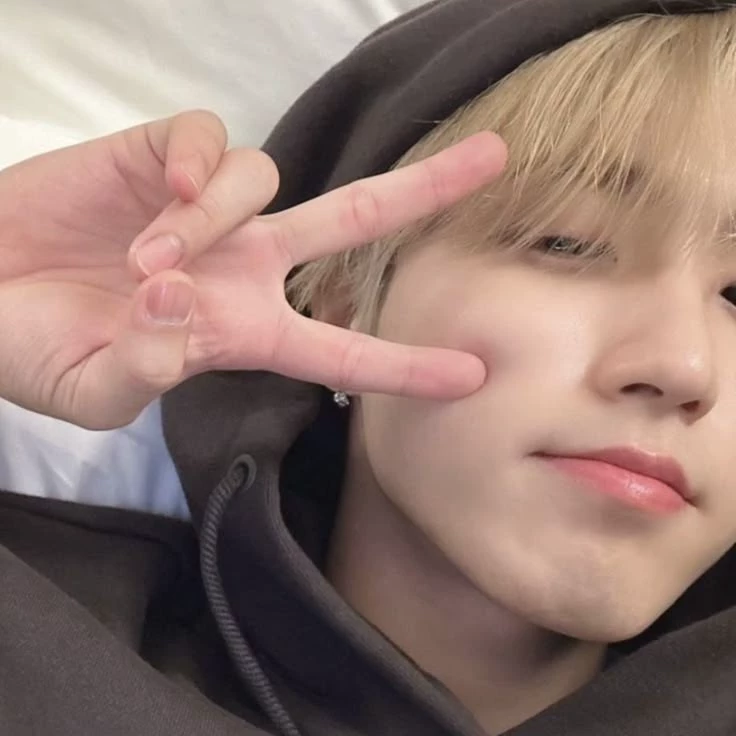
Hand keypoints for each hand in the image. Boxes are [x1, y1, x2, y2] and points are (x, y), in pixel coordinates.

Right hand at [0, 111, 506, 428]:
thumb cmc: (35, 349)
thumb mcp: (94, 389)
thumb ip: (144, 369)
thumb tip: (179, 306)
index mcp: (242, 331)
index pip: (341, 350)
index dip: (404, 365)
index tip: (471, 375)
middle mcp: (243, 264)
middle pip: (356, 220)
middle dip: (424, 190)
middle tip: (497, 159)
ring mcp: (207, 209)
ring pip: (262, 181)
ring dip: (208, 224)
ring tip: (145, 261)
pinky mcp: (160, 160)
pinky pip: (208, 141)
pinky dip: (194, 165)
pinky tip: (164, 193)